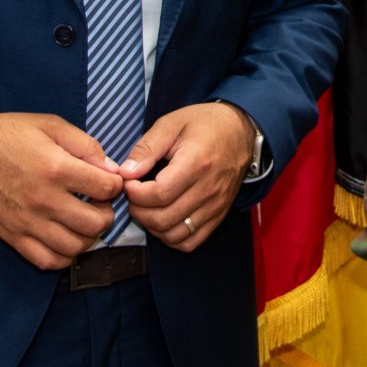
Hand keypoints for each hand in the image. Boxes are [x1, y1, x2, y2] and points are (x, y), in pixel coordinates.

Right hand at [0, 112, 121, 269]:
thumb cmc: (10, 135)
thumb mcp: (51, 125)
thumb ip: (86, 145)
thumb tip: (111, 168)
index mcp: (56, 168)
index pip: (106, 188)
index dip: (116, 185)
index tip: (110, 182)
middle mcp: (44, 200)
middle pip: (95, 223)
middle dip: (107, 214)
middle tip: (100, 205)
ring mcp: (28, 222)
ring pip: (74, 247)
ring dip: (88, 237)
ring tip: (84, 222)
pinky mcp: (14, 237)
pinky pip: (48, 260)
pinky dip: (64, 256)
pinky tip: (66, 240)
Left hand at [119, 102, 252, 251]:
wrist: (240, 131)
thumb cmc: (205, 124)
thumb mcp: (172, 124)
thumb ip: (147, 148)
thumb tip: (126, 172)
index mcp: (196, 163)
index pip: (159, 194)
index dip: (135, 194)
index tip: (128, 183)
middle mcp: (208, 189)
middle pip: (164, 218)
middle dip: (139, 211)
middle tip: (134, 196)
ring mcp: (215, 205)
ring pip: (175, 235)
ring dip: (153, 227)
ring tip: (146, 208)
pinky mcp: (218, 215)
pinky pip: (191, 241)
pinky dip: (171, 237)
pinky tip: (163, 220)